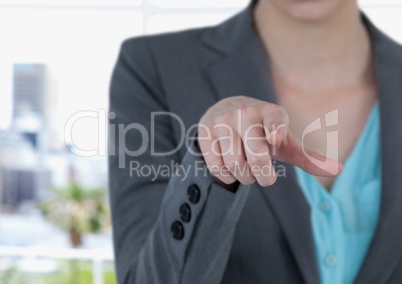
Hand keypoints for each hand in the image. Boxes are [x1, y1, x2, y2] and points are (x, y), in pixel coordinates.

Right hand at [197, 96, 341, 188]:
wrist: (226, 113)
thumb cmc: (262, 132)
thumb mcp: (284, 142)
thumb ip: (307, 157)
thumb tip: (339, 169)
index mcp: (270, 112)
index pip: (275, 119)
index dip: (276, 129)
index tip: (275, 138)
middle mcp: (244, 113)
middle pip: (256, 156)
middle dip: (263, 176)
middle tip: (264, 178)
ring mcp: (222, 121)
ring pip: (235, 164)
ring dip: (244, 177)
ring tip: (247, 171)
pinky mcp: (205, 132)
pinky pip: (216, 166)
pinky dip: (226, 176)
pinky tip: (230, 169)